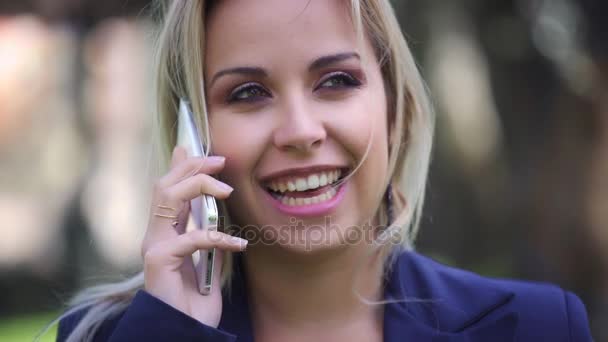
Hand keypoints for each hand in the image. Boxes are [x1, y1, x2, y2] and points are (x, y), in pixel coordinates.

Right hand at [141, 146, 246, 327]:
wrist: (186, 332)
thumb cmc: (196, 302)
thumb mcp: (209, 261)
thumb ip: (209, 236)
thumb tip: (218, 214)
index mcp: (165, 233)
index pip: (169, 189)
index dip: (185, 166)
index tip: (210, 155)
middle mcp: (155, 235)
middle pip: (165, 185)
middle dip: (192, 167)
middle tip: (221, 162)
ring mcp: (153, 246)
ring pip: (168, 197)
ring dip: (198, 186)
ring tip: (226, 191)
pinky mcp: (158, 261)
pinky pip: (192, 237)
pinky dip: (218, 237)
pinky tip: (238, 245)